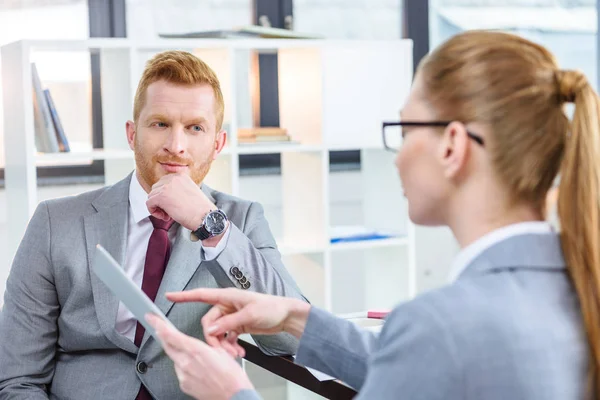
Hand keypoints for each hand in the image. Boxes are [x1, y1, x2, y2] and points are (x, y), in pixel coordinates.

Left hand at [146, 173, 214, 230]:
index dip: (165, 195)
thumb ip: (177, 189)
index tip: (172, 204)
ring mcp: (166, 186)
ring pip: (151, 196)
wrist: (205, 216)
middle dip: (160, 201)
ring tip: (169, 215)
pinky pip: (149, 203)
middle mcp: (173, 178)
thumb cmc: (200, 209)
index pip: (164, 182)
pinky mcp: (161, 196)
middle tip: (170, 211)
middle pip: (156, 188)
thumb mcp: (189, 191)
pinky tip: (165, 217)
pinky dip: (154, 212)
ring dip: (158, 207)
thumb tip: (165, 195)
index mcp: (180, 175)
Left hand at [146, 314, 253, 399]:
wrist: (234, 396)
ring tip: (198, 358)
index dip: (158, 325)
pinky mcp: (184, 385)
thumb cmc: (232, 377)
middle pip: (168, 346)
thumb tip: (197, 343)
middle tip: (163, 330)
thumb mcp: (222, 351)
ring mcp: (183, 375)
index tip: (152, 318)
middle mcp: (186, 363)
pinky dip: (186, 368)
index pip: (170, 335)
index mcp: (196, 350)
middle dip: (164, 336)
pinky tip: (199, 370)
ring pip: (176, 359)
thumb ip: (205, 345)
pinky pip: (180, 372)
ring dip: (180, 354)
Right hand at [165, 288, 310, 350]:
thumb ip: (229, 323)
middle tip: (224, 353)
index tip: (169, 296)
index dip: (184, 296)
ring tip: (235, 355)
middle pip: (209, 323)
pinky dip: (230, 346)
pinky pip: (226, 338)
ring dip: (223, 346)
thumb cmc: (271, 308)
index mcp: (227, 297)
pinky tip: (239, 353)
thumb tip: (210, 330)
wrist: (286, 316)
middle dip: (214, 339)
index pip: (201, 295)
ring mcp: (231, 317)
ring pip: (217, 333)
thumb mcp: (250, 315)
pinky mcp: (237, 326)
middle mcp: (226, 306)